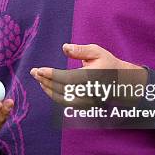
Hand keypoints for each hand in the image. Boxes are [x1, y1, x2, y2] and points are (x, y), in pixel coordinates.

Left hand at [30, 43, 146, 106]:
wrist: (121, 82)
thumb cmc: (107, 63)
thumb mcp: (97, 52)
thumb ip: (81, 50)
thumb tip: (64, 48)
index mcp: (92, 78)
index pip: (67, 79)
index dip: (51, 75)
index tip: (39, 70)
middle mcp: (89, 92)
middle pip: (62, 89)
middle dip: (46, 81)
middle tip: (34, 72)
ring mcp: (87, 101)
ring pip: (62, 98)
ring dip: (48, 89)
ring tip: (39, 79)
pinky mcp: (84, 106)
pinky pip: (66, 102)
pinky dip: (54, 95)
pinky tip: (47, 86)